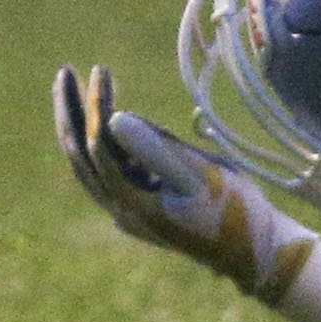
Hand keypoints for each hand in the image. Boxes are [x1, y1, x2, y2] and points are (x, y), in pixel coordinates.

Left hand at [52, 63, 310, 297]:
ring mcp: (130, 210)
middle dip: (70, 112)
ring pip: (92, 163)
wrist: (256, 253)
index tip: (101, 68)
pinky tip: (113, 118)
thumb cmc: (235, 213)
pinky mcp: (143, 205)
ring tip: (74, 87)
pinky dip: (105, 139)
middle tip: (65, 72)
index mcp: (131, 204)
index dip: (97, 105)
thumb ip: (157, 148)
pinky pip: (113, 168)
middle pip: (80, 156)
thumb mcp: (201, 176)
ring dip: (81, 125)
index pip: (99, 147)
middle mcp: (121, 209)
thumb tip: (114, 117)